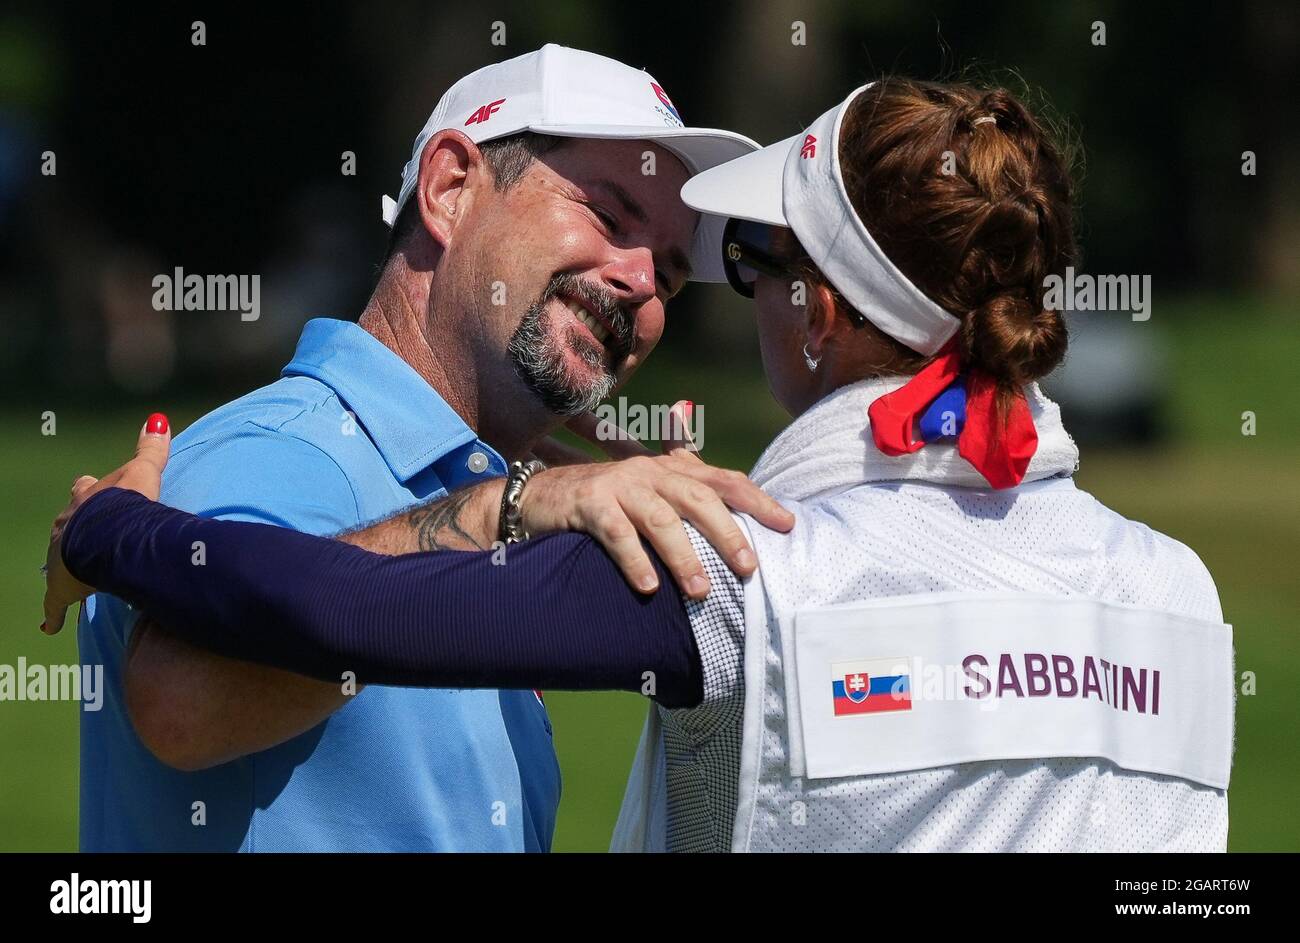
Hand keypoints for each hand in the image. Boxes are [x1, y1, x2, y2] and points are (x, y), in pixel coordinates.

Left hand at [41, 413, 172, 634]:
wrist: (105, 538)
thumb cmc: (124, 506)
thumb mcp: (142, 473)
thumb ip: (151, 449)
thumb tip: (157, 419)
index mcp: (86, 500)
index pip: (85, 489)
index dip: (89, 491)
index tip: (89, 489)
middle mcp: (67, 526)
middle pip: (68, 524)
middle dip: (76, 529)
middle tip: (86, 538)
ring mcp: (61, 558)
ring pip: (60, 560)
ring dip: (68, 566)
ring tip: (78, 576)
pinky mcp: (61, 589)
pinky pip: (54, 605)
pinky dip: (53, 616)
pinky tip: (50, 626)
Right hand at [519, 402, 792, 598]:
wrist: (539, 495)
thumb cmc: (605, 502)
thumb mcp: (649, 493)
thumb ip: (688, 499)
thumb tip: (736, 524)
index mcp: (671, 470)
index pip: (724, 481)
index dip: (758, 500)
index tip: (788, 525)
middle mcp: (649, 472)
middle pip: (699, 499)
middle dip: (727, 533)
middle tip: (749, 567)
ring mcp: (619, 486)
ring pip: (661, 519)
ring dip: (684, 556)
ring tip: (701, 591)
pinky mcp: (589, 504)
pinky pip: (617, 534)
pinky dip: (634, 561)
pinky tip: (648, 587)